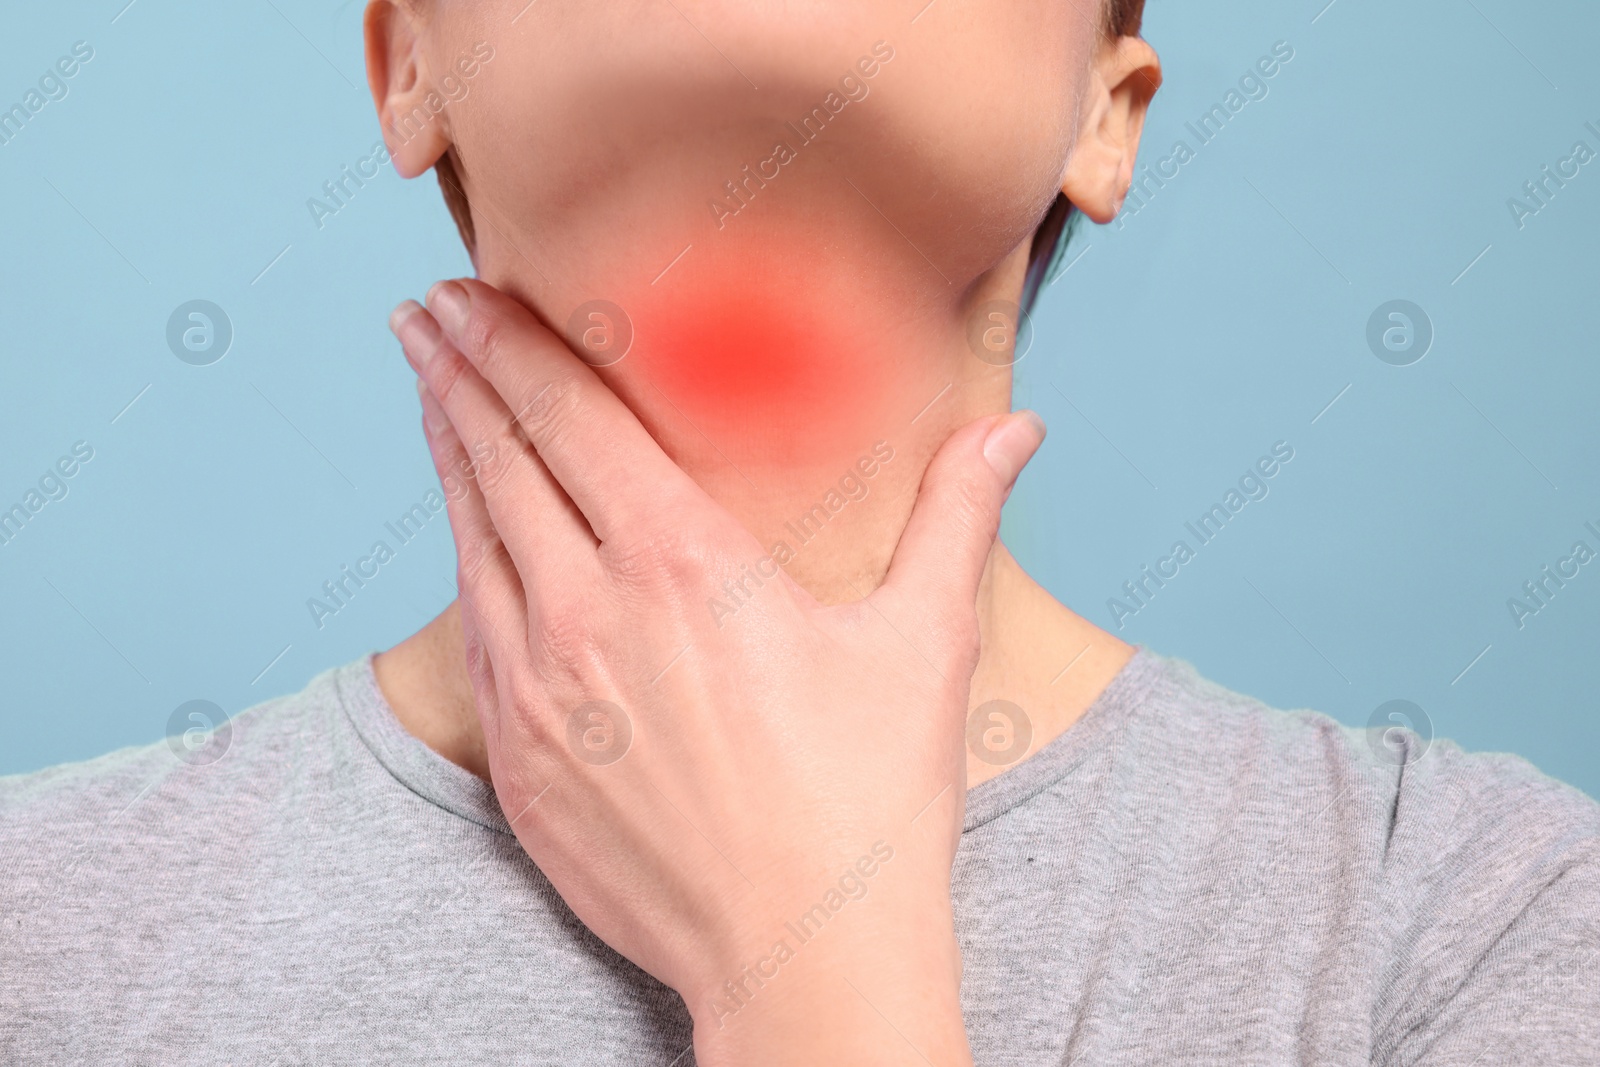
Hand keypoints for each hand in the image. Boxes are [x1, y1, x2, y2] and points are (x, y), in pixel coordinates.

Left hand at [390, 278, 1043, 1065]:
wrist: (801, 958)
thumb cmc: (868, 802)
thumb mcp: (922, 642)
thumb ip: (955, 517)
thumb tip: (1015, 431)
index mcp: (686, 565)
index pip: (572, 420)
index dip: (512, 347)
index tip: (466, 297)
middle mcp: (593, 614)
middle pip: (501, 463)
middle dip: (456, 377)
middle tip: (418, 319)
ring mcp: (542, 692)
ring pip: (472, 541)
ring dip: (448, 457)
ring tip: (430, 399)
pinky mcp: (520, 762)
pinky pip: (473, 632)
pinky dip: (461, 561)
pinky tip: (463, 538)